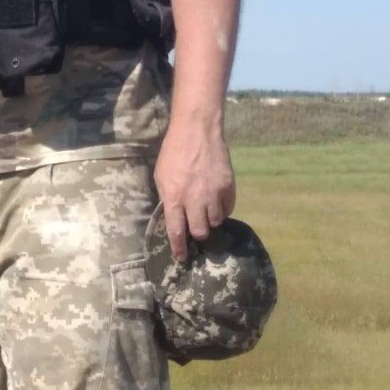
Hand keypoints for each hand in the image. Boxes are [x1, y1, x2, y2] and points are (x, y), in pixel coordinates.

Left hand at [153, 121, 235, 261]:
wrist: (197, 131)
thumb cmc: (173, 153)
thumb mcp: (161, 176)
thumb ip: (168, 198)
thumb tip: (173, 217)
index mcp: (174, 198)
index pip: (177, 232)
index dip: (179, 249)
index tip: (181, 258)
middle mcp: (195, 200)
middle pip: (201, 232)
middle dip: (198, 234)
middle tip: (196, 229)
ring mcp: (214, 194)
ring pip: (216, 222)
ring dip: (210, 221)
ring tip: (206, 212)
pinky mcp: (228, 187)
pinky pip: (228, 208)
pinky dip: (222, 209)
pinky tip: (217, 203)